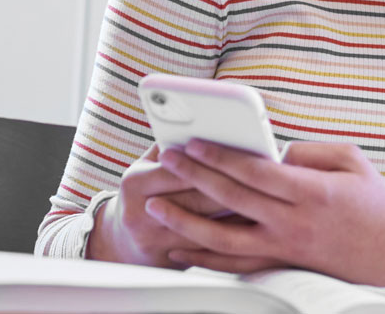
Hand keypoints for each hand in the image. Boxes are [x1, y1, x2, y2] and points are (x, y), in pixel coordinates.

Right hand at [85, 144, 269, 268]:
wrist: (121, 244)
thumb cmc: (143, 193)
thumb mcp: (145, 166)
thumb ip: (170, 145)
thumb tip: (206, 125)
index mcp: (136, 182)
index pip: (180, 170)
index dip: (211, 163)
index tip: (239, 155)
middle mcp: (141, 212)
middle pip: (196, 199)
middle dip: (231, 188)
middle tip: (261, 178)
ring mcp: (155, 239)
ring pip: (205, 225)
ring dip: (236, 213)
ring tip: (263, 200)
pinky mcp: (169, 260)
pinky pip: (207, 248)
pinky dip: (230, 235)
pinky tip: (252, 226)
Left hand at [147, 140, 384, 283]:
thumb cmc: (375, 201)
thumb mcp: (350, 159)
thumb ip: (306, 151)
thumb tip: (270, 153)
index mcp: (311, 193)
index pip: (254, 172)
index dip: (220, 157)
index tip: (194, 142)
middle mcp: (293, 224)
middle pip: (232, 200)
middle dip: (194, 176)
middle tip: (167, 158)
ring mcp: (285, 249)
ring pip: (223, 239)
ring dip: (185, 221)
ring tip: (156, 205)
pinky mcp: (282, 266)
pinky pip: (235, 264)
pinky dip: (203, 258)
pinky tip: (178, 249)